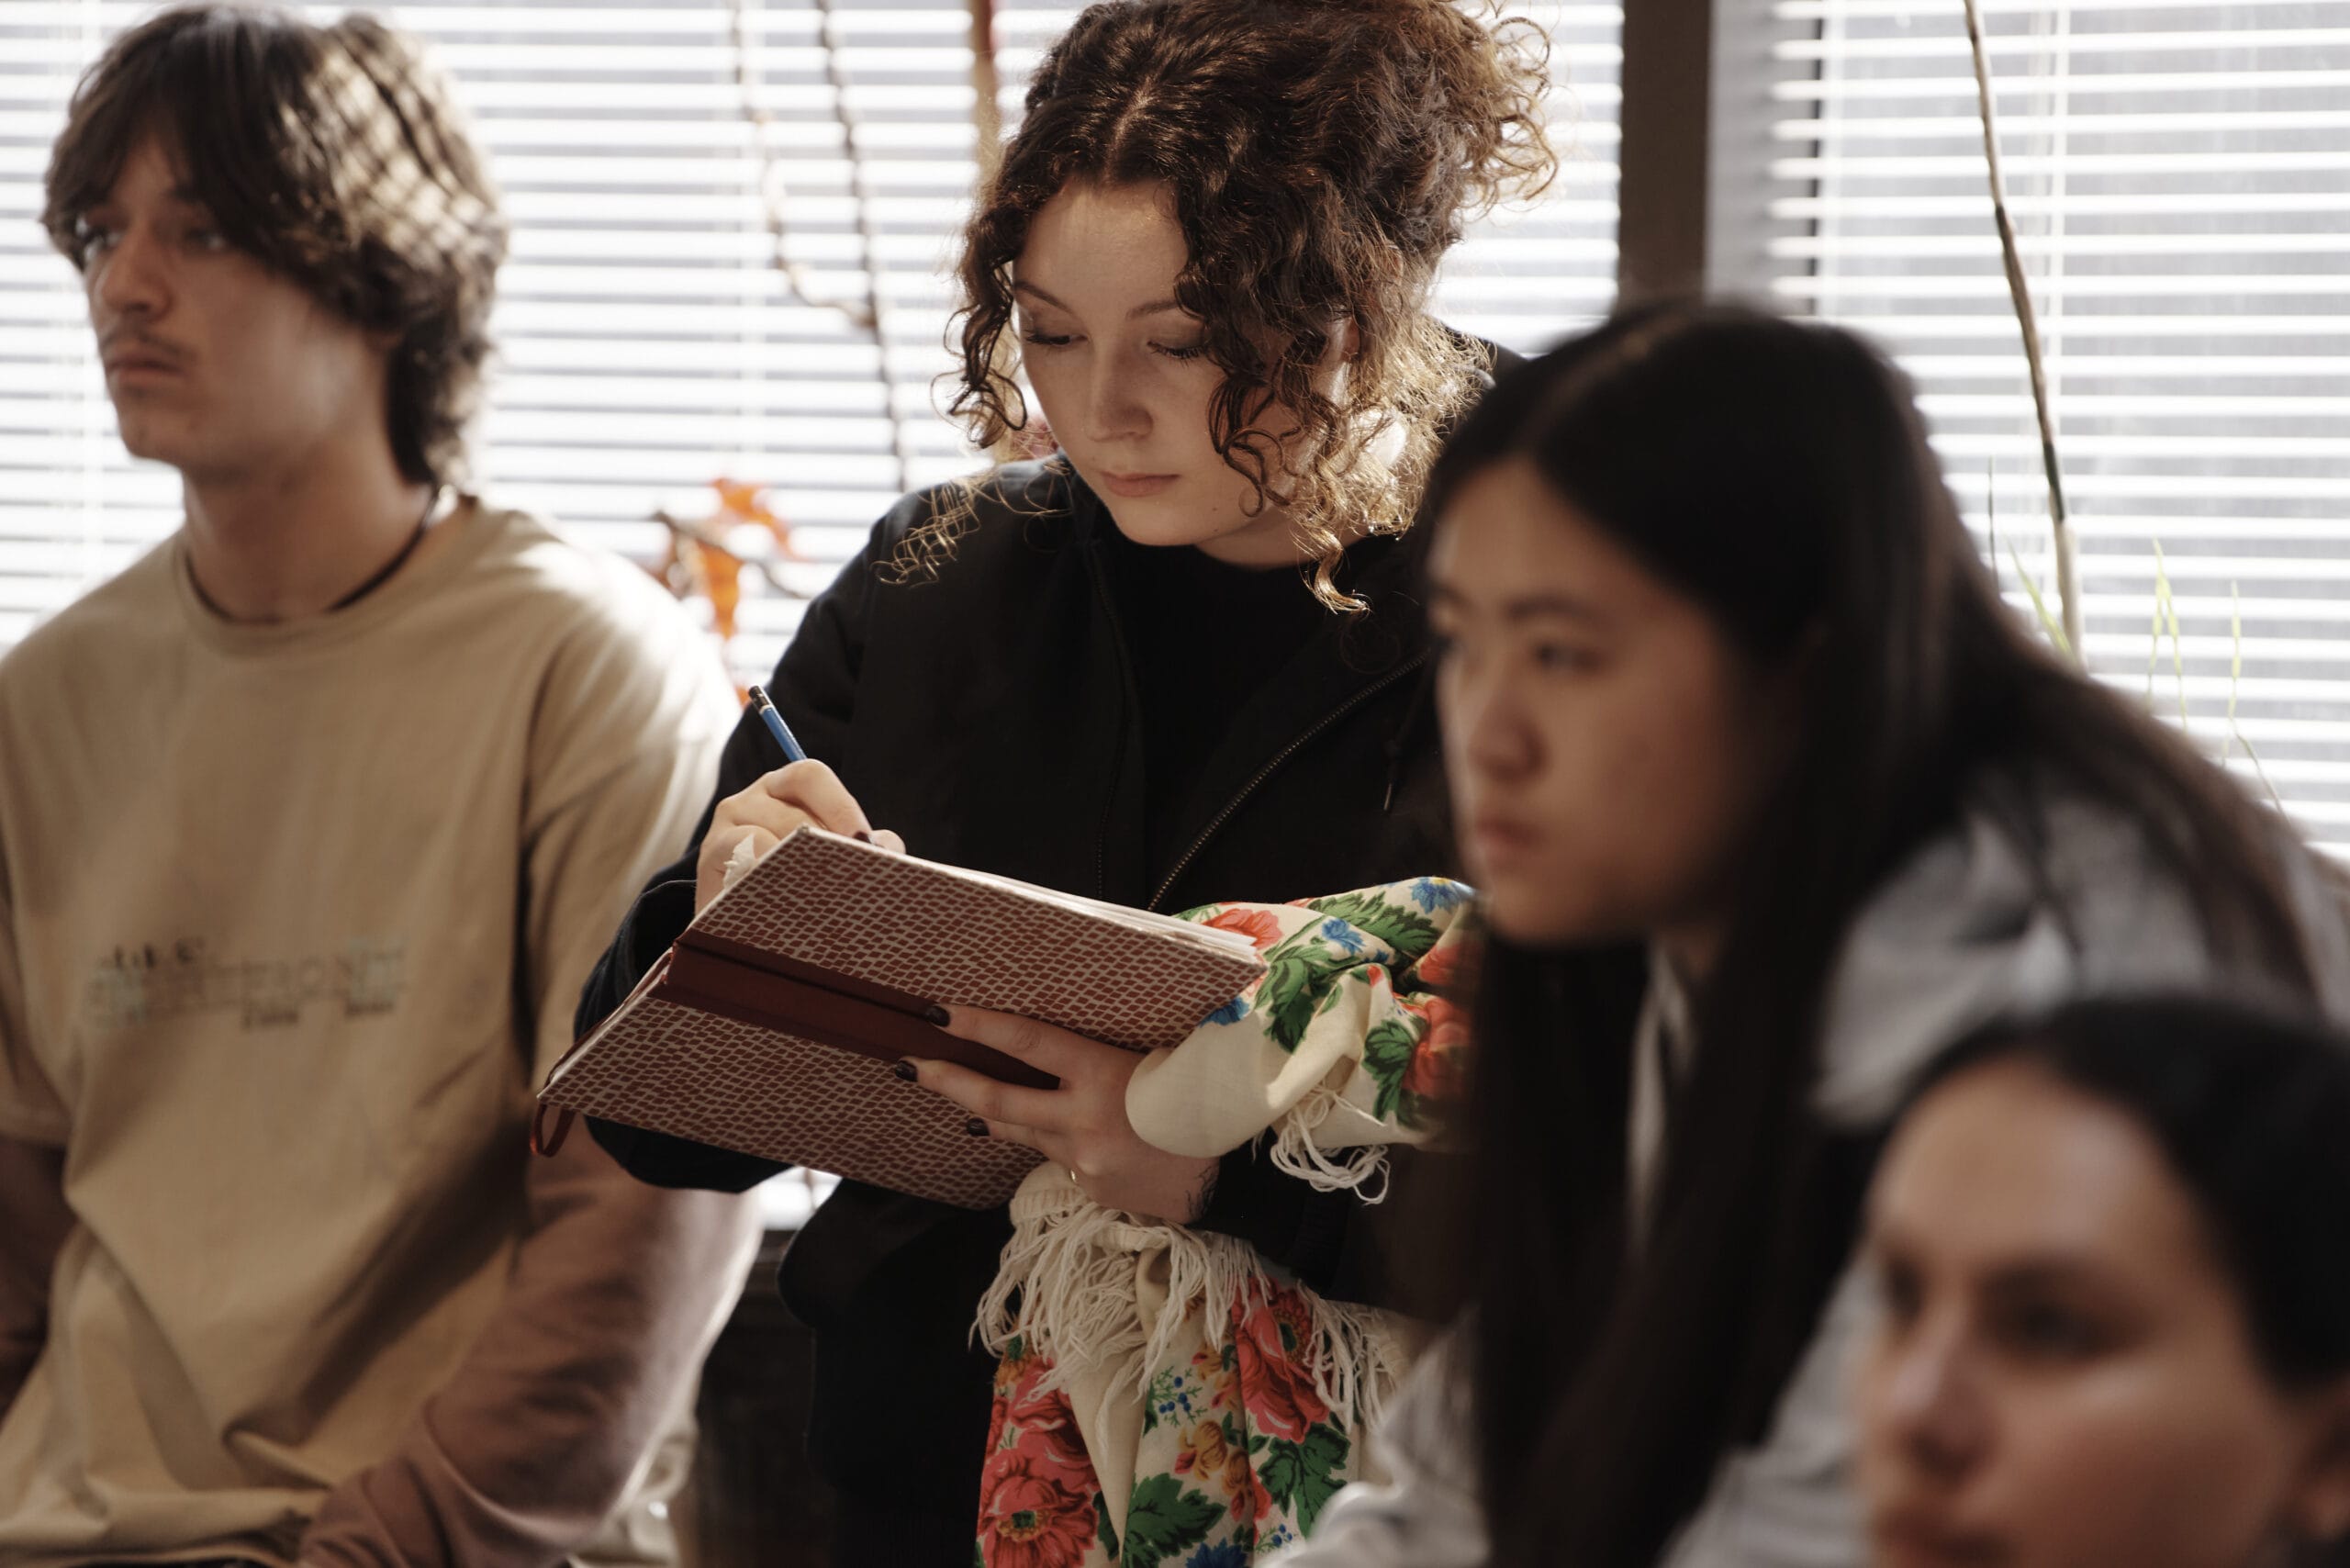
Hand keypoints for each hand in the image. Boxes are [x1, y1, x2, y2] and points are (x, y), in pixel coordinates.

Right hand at [694, 760, 903, 911]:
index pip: (811, 776)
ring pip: (767, 834)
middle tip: (849, 879)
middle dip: (827, 847)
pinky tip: (786, 898)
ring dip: (800, 866)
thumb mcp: (829, 861)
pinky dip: (768, 874)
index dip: (842, 807)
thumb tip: (888, 849)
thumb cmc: (793, 887)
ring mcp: (726, 825)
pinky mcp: (710, 856)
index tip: (866, 844)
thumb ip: (860, 848)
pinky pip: (742, 854)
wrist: (738, 927)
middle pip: (794, 811)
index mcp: (785, 789)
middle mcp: (752, 799)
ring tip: (821, 895)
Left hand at [903, 1007, 1220, 1223]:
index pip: (1028, 1043)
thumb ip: (1112, 1048)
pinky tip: (1065, 1130)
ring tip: (958, 1096)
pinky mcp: (1088, 1186)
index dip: (981, 1025)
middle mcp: (1082, 1120)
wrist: (1230, 1179)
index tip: (939, 1012)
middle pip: (998, 1099)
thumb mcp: (1162, 1058)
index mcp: (1103, 1076)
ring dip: (987, 1113)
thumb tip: (1069, 1029)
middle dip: (948, 1079)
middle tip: (909, 1063)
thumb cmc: (1202, 1100)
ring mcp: (1081, 1159)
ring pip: (1019, 1132)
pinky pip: (1054, 1155)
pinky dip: (1050, 1139)